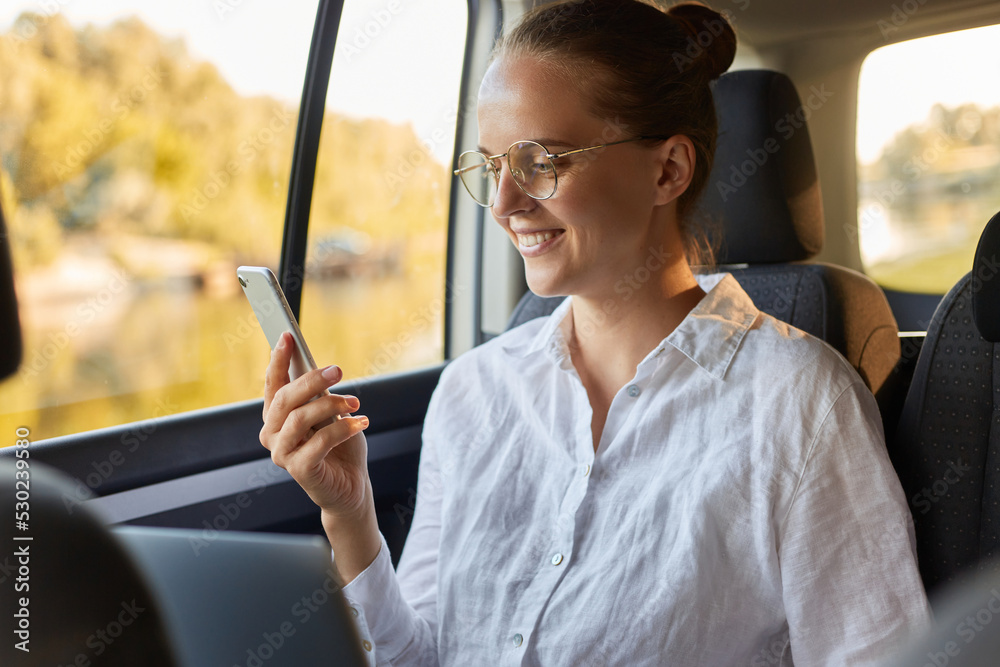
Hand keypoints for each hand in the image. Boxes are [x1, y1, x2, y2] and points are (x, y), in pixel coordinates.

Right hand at [259, 332, 371, 519]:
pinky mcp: (299, 470)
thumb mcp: (331, 414)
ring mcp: (282, 454)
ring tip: (355, 404)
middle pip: (285, 399)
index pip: (273, 384)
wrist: (350, 486)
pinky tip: (360, 423)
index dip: (278, 359)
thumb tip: (320, 371)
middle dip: (311, 380)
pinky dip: (343, 429)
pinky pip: (320, 442)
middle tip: (337, 370)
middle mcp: (273, 435)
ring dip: (332, 405)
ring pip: (300, 418)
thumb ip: (320, 395)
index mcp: (276, 417)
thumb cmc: (340, 447)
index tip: (287, 336)